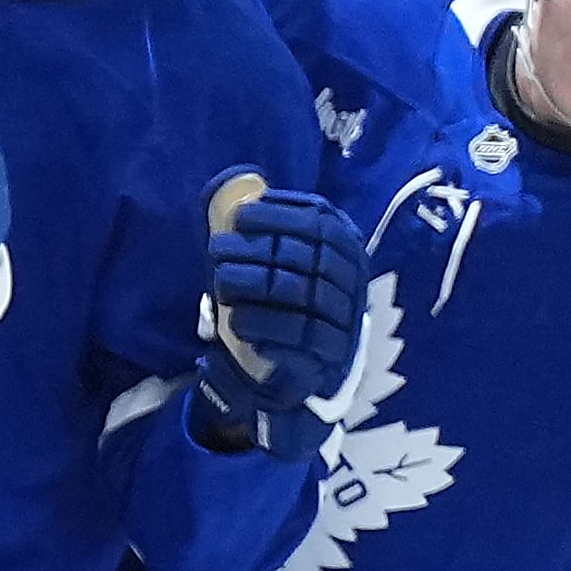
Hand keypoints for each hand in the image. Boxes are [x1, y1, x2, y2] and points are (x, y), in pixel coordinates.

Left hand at [193, 175, 370, 460]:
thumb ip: (276, 237)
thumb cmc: (291, 307)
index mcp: (348, 254)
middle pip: (306, 257)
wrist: (312, 374)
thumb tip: (237, 196)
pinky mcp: (328, 360)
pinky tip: (234, 320)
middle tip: (217, 249)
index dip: (282, 215)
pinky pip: (296, 338)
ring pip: (298, 294)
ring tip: (219, 280)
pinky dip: (262, 326)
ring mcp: (344, 323)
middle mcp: (352, 286)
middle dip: (257, 249)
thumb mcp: (292, 267)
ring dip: (253, 283)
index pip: (322, 224)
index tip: (243, 215)